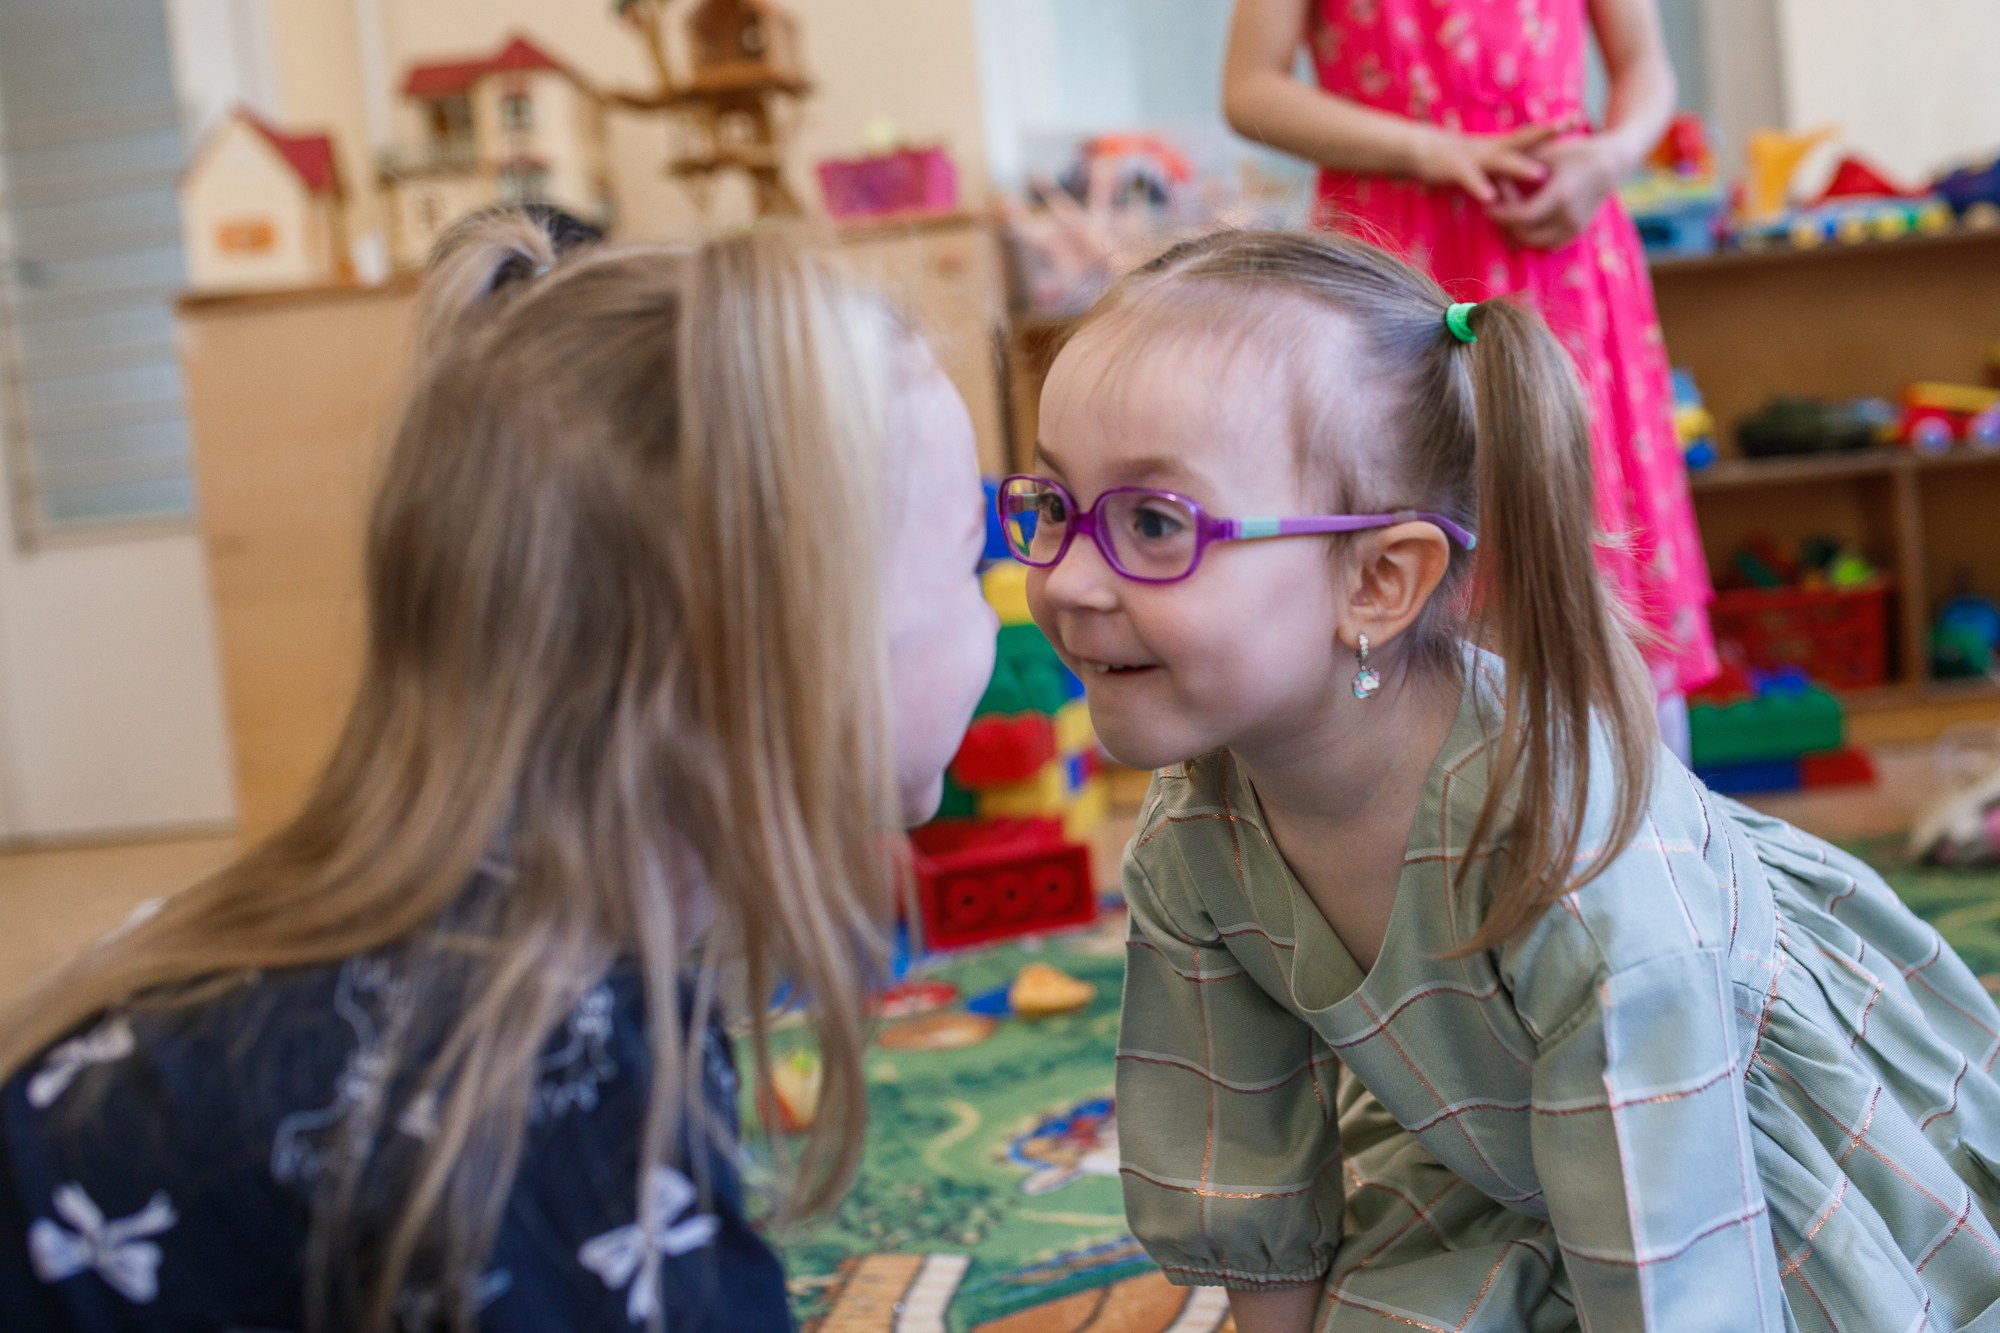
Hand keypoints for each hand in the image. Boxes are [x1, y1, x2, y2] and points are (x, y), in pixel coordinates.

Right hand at [1409, 123, 1566, 204]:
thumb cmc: (1449, 159)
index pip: (1529, 136)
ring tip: (1541, 174)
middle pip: (1523, 138)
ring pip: (1500, 161)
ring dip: (1520, 167)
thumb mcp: (1480, 163)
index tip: (1578, 118)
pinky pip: (1467, 178)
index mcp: (1496, 147)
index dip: (1553, 128)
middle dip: (1547, 132)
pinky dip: (1479, 187)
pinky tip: (1490, 197)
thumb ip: (1502, 170)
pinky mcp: (1452, 169)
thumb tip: (1523, 179)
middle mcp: (1489, 148)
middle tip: (1572, 122)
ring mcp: (1471, 157)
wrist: (1414, 149)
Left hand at [1485, 135, 1620, 250]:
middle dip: (1506, 225)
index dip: (1502, 214)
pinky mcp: (1577, 232)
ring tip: (1508, 215)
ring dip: (1518, 233)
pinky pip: (1548, 244)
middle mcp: (1569, 215)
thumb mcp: (1547, 153)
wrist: (1611, 163)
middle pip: (1526, 234)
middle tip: (1496, 210)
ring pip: (1536, 243)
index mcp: (1561, 195)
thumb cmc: (1576, 152)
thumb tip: (1492, 178)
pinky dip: (1533, 236)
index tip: (1486, 207)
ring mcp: (1575, 226)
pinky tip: (1523, 222)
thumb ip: (1520, 169)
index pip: (1523, 216)